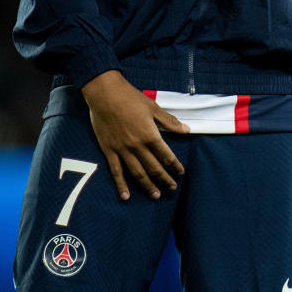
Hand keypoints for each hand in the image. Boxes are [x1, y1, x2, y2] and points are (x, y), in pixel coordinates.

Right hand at [81, 70, 189, 199]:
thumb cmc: (131, 98)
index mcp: (150, 135)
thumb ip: (169, 121)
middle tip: (172, 189)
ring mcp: (122, 150)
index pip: (166, 155)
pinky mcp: (109, 151)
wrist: (105, 95)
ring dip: (147, 186)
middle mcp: (137, 146)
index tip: (181, 173)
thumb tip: (186, 130)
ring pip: (137, 173)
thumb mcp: (154, 108)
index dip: (174, 165)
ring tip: (156, 195)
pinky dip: (121, 185)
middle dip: (164, 179)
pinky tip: (126, 196)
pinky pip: (116, 171)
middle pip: (153, 167)